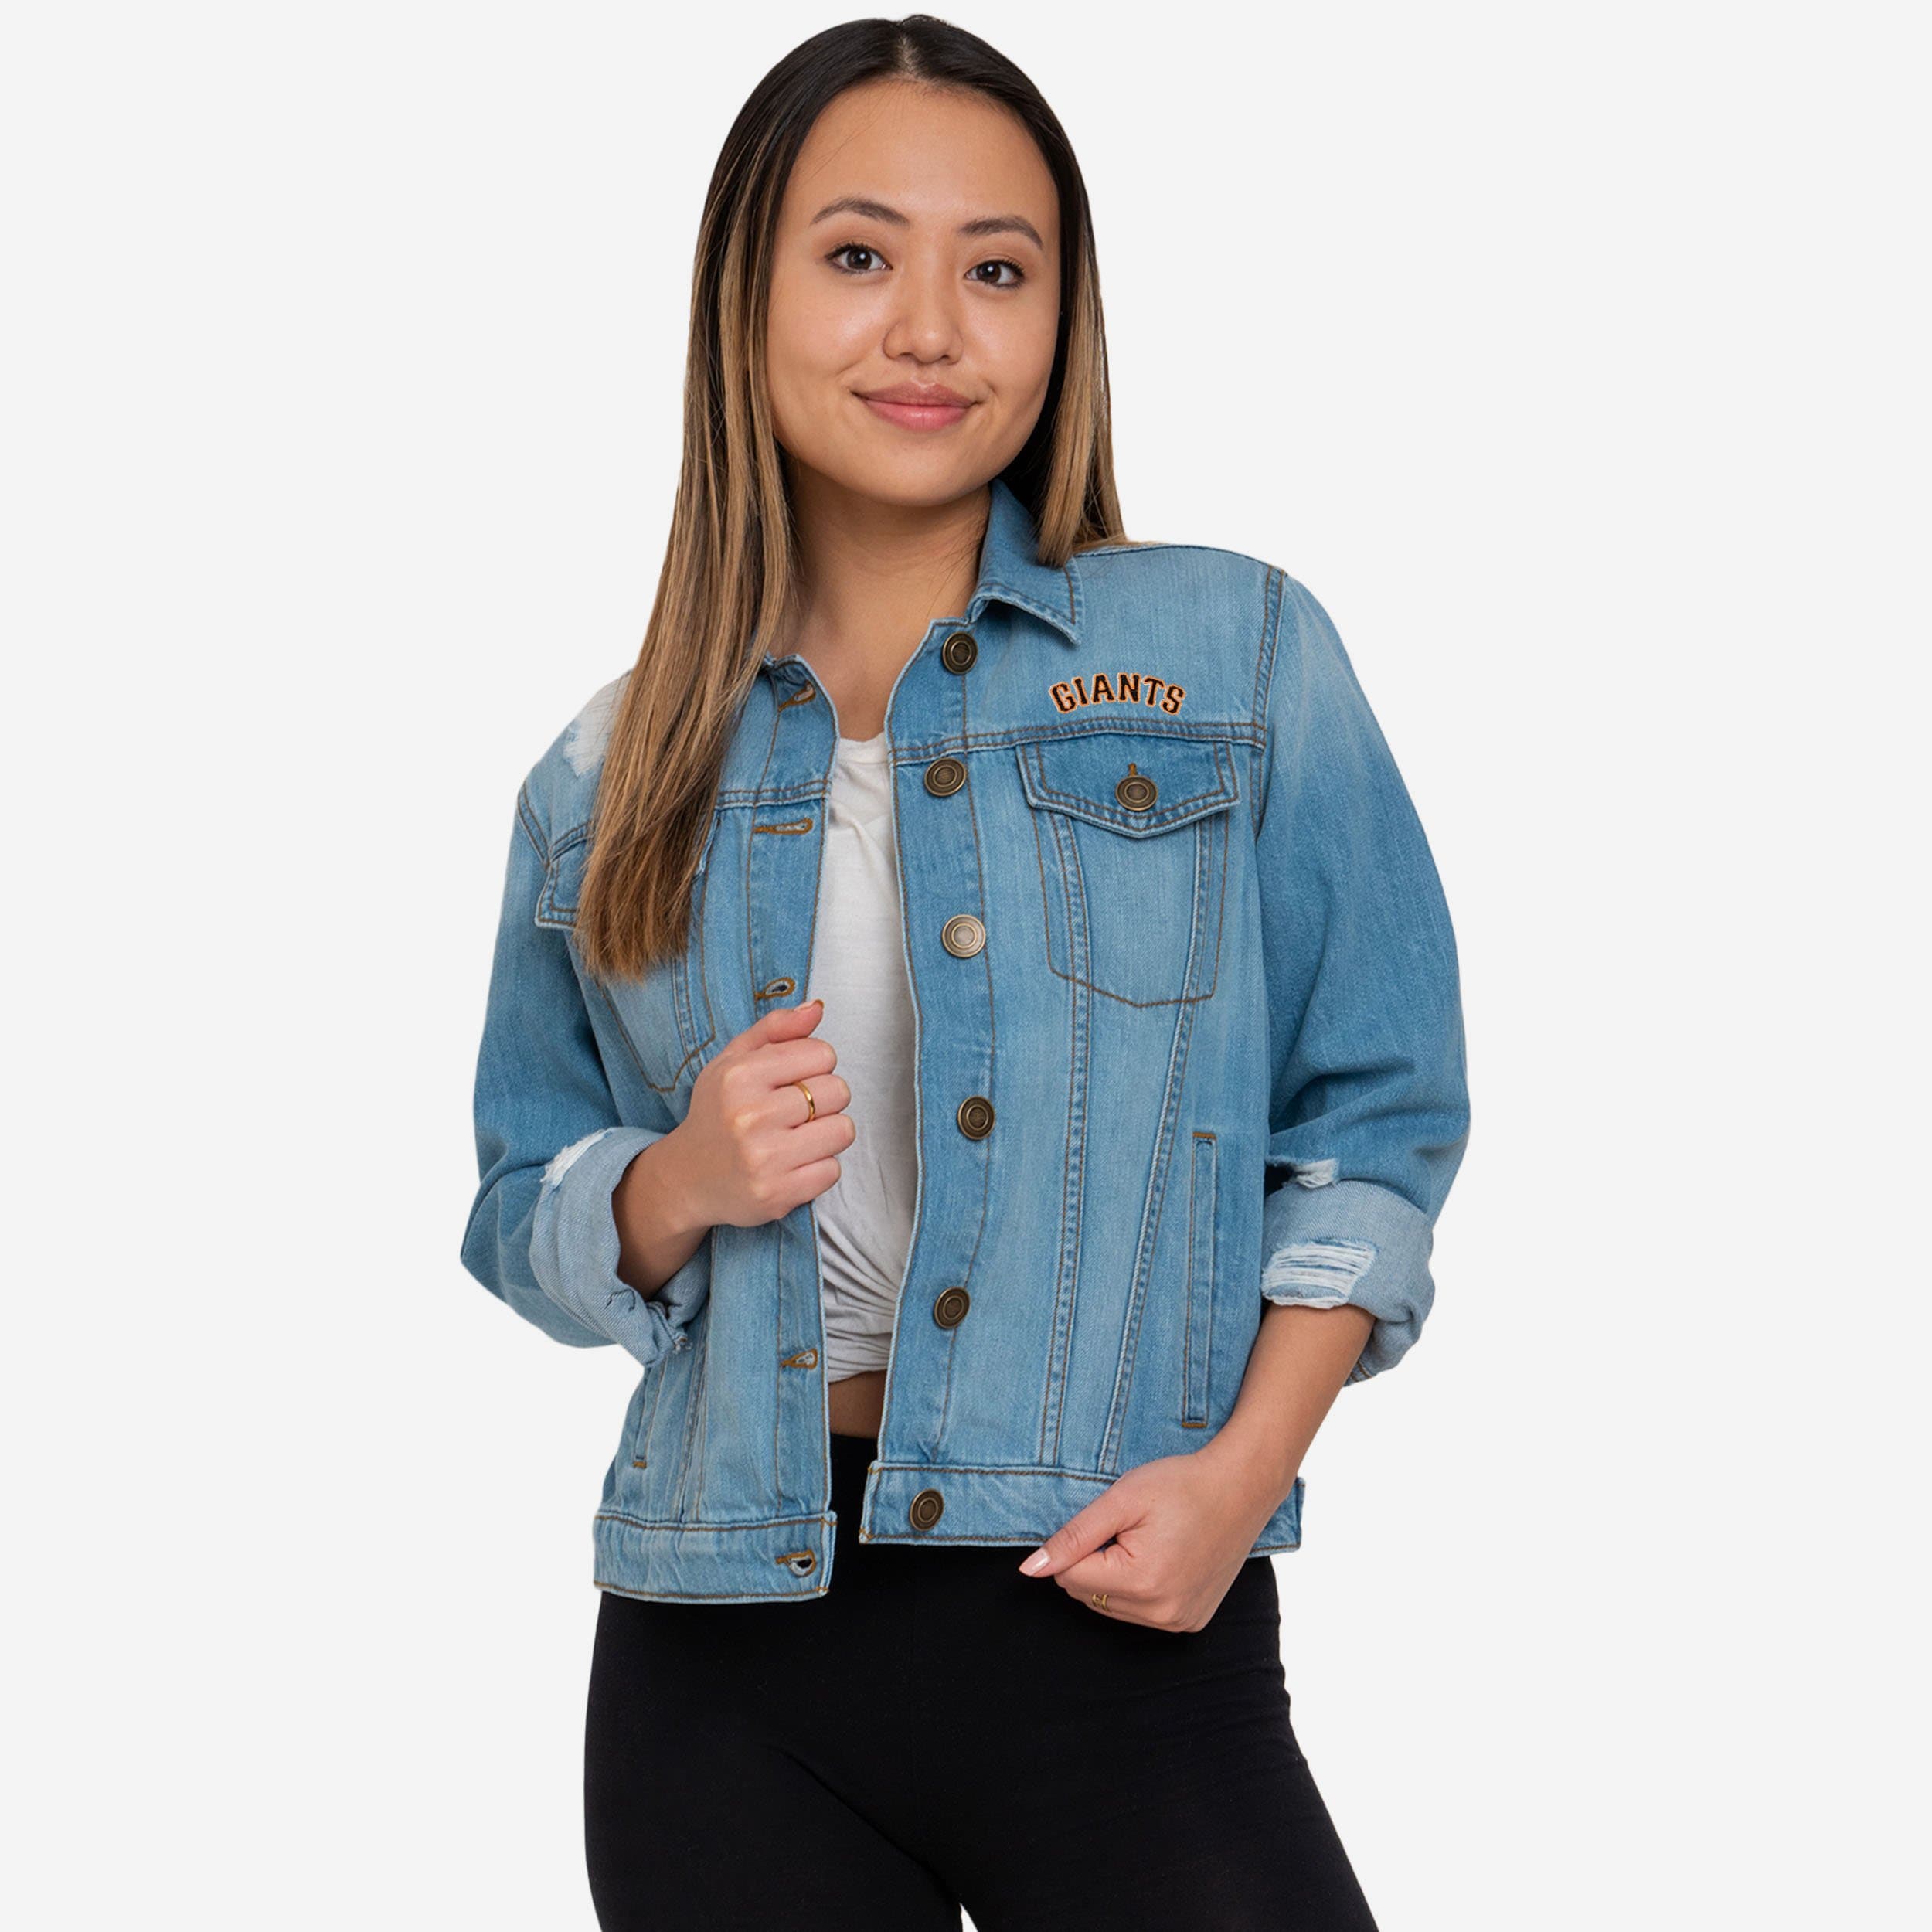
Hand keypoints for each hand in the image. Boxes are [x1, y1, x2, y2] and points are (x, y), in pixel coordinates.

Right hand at [657, 996, 853, 1230]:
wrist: (688, 1177)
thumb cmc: (719, 1111)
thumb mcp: (734, 1060)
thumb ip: (776, 1028)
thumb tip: (818, 1008)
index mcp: (740, 1075)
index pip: (822, 1054)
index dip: (815, 1066)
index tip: (793, 1081)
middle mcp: (749, 1115)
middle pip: (838, 1091)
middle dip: (825, 1100)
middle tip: (797, 1112)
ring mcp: (763, 1158)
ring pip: (842, 1130)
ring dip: (828, 1134)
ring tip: (799, 1137)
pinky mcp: (776, 1194)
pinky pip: (833, 1170)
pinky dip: (820, 1168)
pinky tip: (793, 1165)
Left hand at [1014, 1439, 1291, 1631]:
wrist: (1242, 1487)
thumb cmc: (1181, 1485)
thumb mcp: (1121, 1499)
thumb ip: (1073, 1536)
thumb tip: (1030, 1570)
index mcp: (1142, 1582)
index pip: (1070, 1578)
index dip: (1079, 1544)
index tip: (1110, 1520)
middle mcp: (1162, 1613)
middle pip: (1088, 1596)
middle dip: (1096, 1562)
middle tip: (1131, 1529)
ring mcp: (1179, 1622)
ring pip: (1111, 1608)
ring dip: (1115, 1577)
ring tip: (1149, 1541)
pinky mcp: (1191, 1622)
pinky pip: (1141, 1614)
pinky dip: (1140, 1589)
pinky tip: (1163, 1559)